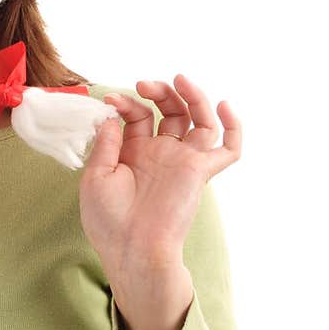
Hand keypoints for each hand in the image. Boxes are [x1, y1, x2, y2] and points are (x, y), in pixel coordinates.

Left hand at [79, 74, 241, 282]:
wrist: (131, 249)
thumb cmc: (108, 220)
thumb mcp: (95, 176)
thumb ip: (105, 144)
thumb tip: (111, 116)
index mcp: (134, 153)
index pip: (138, 116)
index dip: (126, 103)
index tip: (109, 101)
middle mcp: (160, 154)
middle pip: (171, 111)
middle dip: (159, 92)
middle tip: (143, 85)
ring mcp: (181, 160)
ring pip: (198, 120)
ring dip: (192, 96)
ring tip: (179, 80)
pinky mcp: (200, 171)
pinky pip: (228, 148)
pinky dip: (233, 126)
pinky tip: (224, 106)